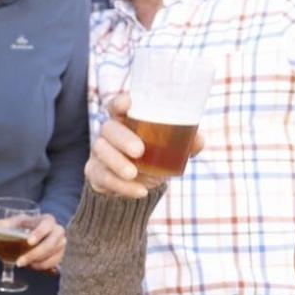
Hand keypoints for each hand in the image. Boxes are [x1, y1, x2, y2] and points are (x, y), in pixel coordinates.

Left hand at [16, 213, 66, 272]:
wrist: (35, 232)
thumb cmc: (24, 226)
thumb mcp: (15, 221)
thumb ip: (5, 224)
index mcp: (47, 220)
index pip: (47, 225)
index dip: (39, 233)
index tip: (29, 242)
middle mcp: (57, 230)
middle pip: (51, 243)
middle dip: (35, 254)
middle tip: (19, 262)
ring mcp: (61, 243)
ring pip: (53, 255)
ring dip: (37, 262)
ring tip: (23, 263)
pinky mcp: (60, 254)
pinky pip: (54, 263)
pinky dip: (42, 266)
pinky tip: (31, 265)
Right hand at [85, 95, 202, 197]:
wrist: (134, 185)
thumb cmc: (151, 157)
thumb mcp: (168, 149)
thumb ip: (184, 143)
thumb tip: (198, 140)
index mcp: (125, 120)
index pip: (117, 106)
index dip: (120, 102)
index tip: (128, 103)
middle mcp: (109, 133)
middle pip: (108, 128)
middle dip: (122, 138)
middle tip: (139, 151)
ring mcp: (100, 153)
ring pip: (101, 151)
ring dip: (117, 163)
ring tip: (133, 173)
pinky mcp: (95, 172)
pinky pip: (103, 177)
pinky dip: (121, 186)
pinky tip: (139, 191)